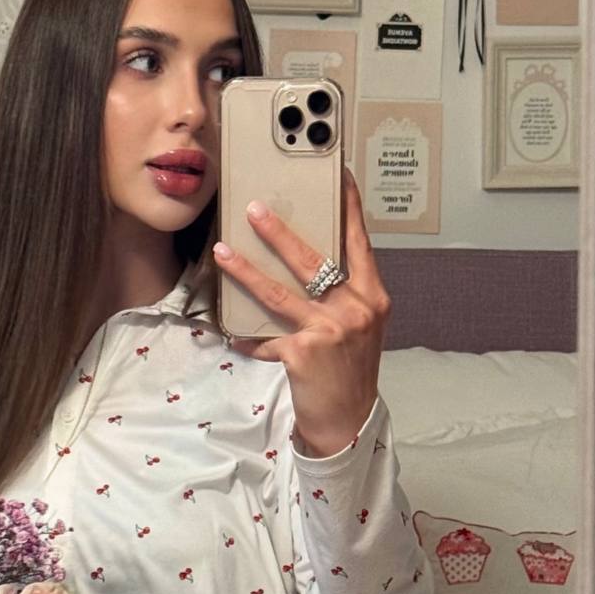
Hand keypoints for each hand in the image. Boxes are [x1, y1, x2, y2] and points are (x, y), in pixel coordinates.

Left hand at [211, 168, 390, 457]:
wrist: (349, 420)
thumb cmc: (350, 367)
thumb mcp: (359, 325)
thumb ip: (342, 293)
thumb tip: (307, 259)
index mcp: (372, 295)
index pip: (359, 242)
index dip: (348, 206)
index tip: (339, 174)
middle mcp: (355, 309)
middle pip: (312, 260)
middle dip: (279, 232)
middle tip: (253, 208)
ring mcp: (330, 331)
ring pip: (279, 292)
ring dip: (246, 271)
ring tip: (221, 252)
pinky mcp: (304, 354)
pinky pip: (265, 337)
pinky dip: (245, 334)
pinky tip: (228, 331)